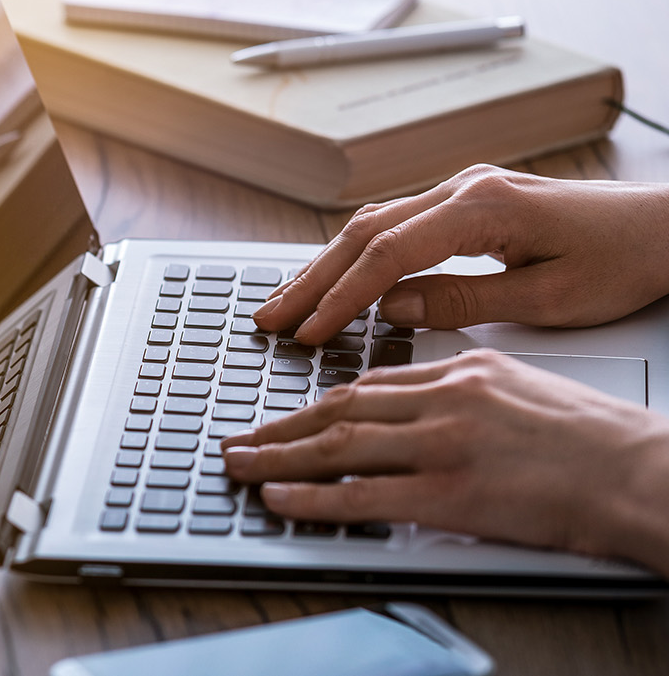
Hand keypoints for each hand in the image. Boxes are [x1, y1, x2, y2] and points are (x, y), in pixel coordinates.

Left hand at [220, 351, 668, 573]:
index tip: (286, 415)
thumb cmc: (597, 441)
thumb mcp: (523, 388)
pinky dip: (310, 497)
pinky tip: (278, 497)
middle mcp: (445, 398)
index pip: (370, 384)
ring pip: (338, 446)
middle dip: (281, 426)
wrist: (642, 473)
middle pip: (341, 409)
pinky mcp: (449, 491)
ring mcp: (444, 444)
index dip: (318, 402)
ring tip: (239, 465)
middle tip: (240, 439)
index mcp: (464, 370)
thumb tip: (420, 405)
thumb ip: (466, 391)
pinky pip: (361, 495)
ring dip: (278, 457)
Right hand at [253, 165, 668, 345]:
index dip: (342, 298)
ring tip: (286, 303)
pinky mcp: (465, 201)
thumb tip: (393, 309)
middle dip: (312, 280)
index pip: (389, 254)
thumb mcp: (548, 299)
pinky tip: (332, 278)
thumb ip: (462, 301)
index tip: (310, 333)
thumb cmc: (623, 262)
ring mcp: (462, 190)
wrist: (666, 228)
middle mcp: (464, 189)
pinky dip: (355, 254)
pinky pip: (394, 225)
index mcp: (483, 208)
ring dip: (325, 266)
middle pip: (364, 233)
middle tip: (270, 319)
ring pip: (371, 224)